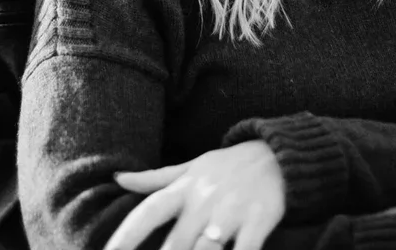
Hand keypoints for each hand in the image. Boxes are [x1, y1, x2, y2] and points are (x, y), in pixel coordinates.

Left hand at [107, 141, 284, 249]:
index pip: (147, 212)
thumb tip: (117, 178)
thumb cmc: (228, 166)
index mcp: (184, 189)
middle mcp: (203, 201)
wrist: (278, 154)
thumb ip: (154, 178)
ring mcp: (231, 213)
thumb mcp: (190, 167)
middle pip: (175, 242)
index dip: (126, 235)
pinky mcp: (258, 222)